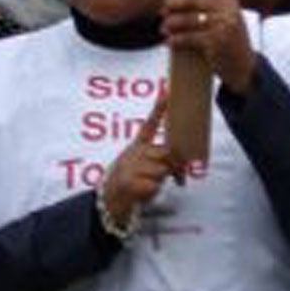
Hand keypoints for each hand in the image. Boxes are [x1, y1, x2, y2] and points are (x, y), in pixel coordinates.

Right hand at [100, 91, 179, 231]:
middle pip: (165, 152)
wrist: (110, 197)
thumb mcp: (141, 165)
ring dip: (163, 179)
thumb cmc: (131, 179)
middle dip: (174, 165)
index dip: (159, 108)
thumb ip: (159, 160)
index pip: (150, 124)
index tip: (167, 93)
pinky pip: (156, 184)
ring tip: (150, 182)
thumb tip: (179, 165)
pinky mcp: (133, 181)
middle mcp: (135, 152)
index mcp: (137, 146)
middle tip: (178, 178)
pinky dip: (154, 190)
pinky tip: (143, 190)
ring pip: (162, 169)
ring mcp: (132, 166)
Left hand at [163, 0, 255, 94]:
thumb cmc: (227, 39)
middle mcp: (230, 9)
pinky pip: (188, 37)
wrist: (244, 68)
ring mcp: (224, 25)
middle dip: (173, 4)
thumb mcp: (224, 18)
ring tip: (164, 28)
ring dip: (171, 24)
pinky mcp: (217, 42)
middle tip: (162, 10)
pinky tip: (170, 42)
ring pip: (187, 19)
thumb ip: (206, 6)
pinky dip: (176, 40)